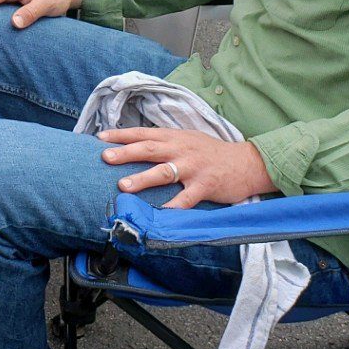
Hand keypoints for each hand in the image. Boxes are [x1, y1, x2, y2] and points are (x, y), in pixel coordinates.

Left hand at [96, 126, 274, 208]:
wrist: (248, 163)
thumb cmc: (212, 153)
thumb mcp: (188, 140)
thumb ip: (165, 143)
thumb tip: (136, 146)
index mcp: (175, 137)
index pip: (143, 133)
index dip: (121, 135)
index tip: (100, 138)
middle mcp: (182, 150)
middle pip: (149, 149)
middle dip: (126, 153)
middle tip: (105, 157)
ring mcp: (193, 167)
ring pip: (164, 172)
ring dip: (143, 179)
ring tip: (123, 185)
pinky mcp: (206, 185)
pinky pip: (187, 198)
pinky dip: (174, 206)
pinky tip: (160, 214)